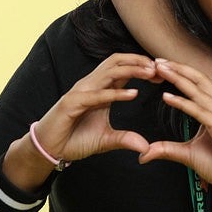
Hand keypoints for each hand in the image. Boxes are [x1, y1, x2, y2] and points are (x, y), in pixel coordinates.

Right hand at [8, 54, 158, 189]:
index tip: (163, 73)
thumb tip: (146, 147)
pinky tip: (133, 94)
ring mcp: (80, 92)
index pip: (123, 69)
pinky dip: (116, 93)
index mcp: (100, 90)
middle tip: (161, 67)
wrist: (48, 150)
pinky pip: (97, 95)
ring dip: (132, 70)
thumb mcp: (106, 140)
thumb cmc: (74, 140)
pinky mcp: (72, 103)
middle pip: (117, 62)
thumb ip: (125, 139)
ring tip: (151, 73)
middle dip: (140, 61)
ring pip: (108, 72)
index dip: (143, 67)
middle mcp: (91, 86)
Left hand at [142, 60, 211, 198]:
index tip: (160, 67)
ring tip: (161, 70)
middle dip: (178, 69)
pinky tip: (167, 97)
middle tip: (157, 61)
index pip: (198, 85)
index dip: (180, 74)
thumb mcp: (188, 155)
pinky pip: (200, 112)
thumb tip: (145, 152)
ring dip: (178, 79)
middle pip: (199, 81)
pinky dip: (183, 103)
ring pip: (199, 92)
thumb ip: (168, 149)